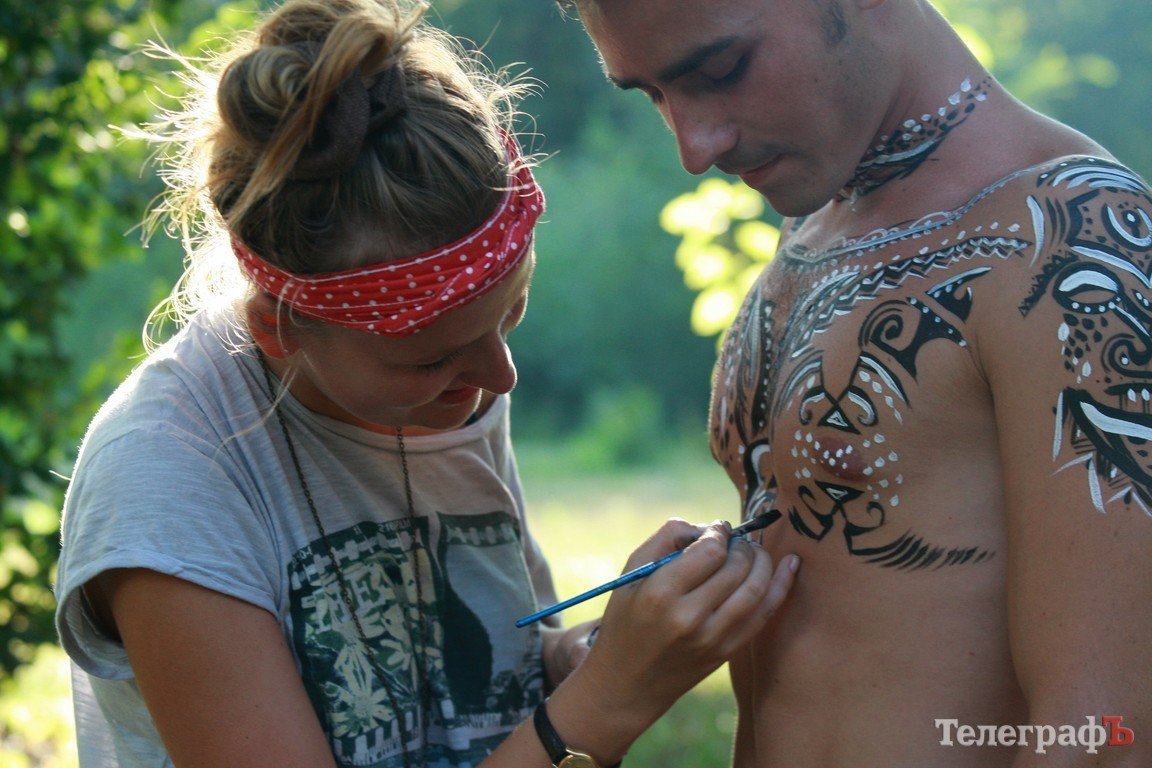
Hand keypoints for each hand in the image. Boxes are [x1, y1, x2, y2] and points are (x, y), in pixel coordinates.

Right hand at [547, 518, 798, 757]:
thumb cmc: (626, 619)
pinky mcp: (727, 652)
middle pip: (736, 567)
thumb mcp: (631, 573)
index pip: (711, 550)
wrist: (628, 682)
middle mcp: (689, 617)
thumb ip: (666, 538)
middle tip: (735, 540)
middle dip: (742, 545)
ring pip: (756, 589)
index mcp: (660, 593)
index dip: (720, 532)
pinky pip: (763, 614)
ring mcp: (712, 638)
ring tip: (752, 551)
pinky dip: (780, 587)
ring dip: (762, 560)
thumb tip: (707, 527)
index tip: (718, 529)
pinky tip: (790, 565)